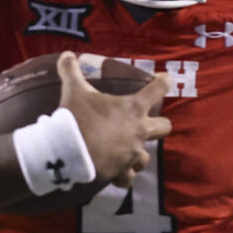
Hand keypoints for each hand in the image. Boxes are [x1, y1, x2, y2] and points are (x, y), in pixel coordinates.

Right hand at [59, 53, 169, 188]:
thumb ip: (71, 71)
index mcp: (133, 107)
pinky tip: (117, 172)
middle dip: (159, 124)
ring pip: (147, 157)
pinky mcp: (121, 171)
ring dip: (139, 153)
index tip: (164, 80)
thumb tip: (66, 54)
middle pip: (165, 127)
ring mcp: (132, 154)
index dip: (164, 82)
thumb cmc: (75, 117)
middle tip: (145, 122)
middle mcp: (139, 131)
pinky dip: (124, 175)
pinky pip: (128, 177)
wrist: (67, 151)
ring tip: (127, 150)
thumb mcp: (73, 90)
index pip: (159, 89)